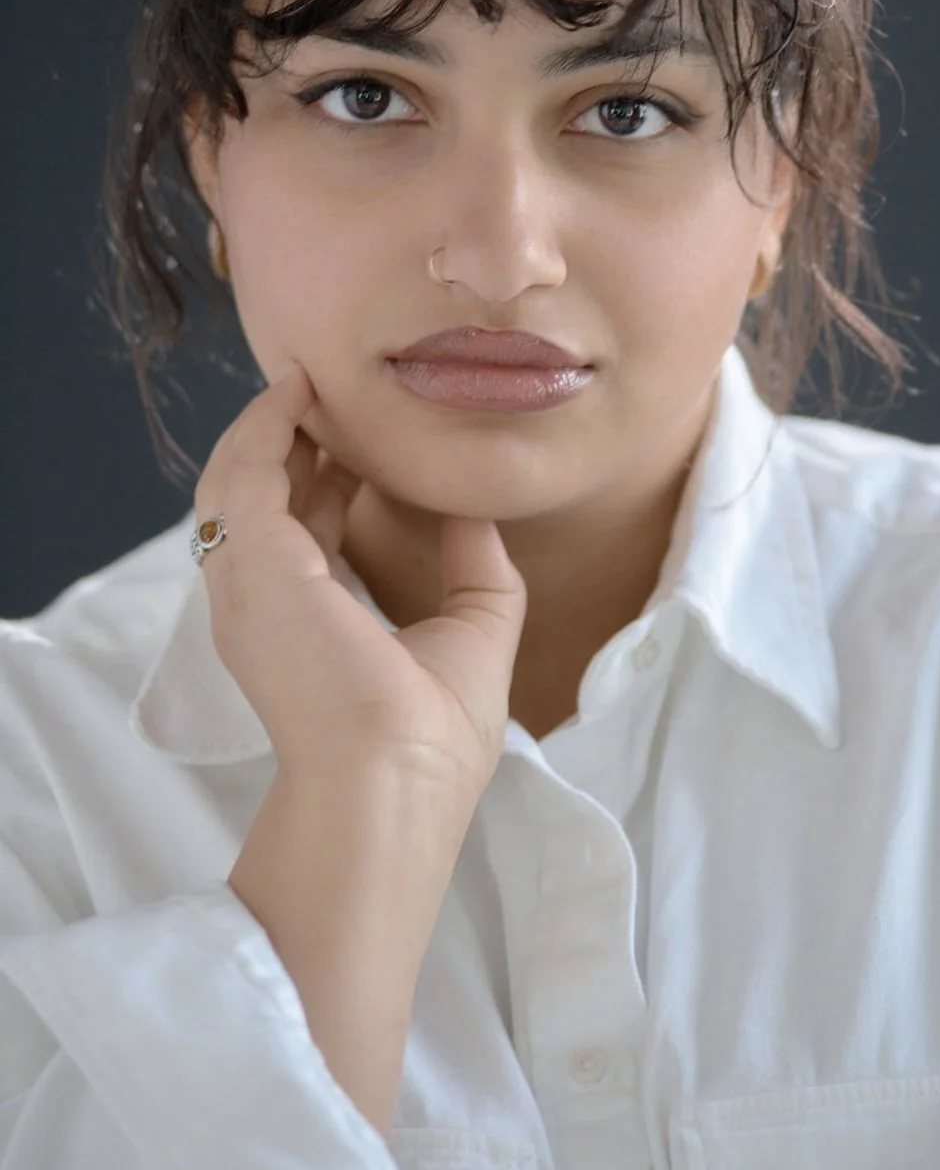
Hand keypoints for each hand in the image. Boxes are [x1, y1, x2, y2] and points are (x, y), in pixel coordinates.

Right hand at [192, 362, 526, 804]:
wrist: (390, 790)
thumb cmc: (429, 741)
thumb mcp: (473, 634)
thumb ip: (474, 568)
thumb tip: (474, 508)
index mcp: (305, 626)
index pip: (300, 535)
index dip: (320, 480)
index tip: (352, 441)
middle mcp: (264, 604)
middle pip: (260, 499)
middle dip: (287, 441)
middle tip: (324, 392)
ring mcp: (248, 584)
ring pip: (236, 480)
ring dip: (269, 425)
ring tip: (309, 379)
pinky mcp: (252, 565)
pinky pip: (243, 472)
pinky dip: (265, 426)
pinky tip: (299, 393)